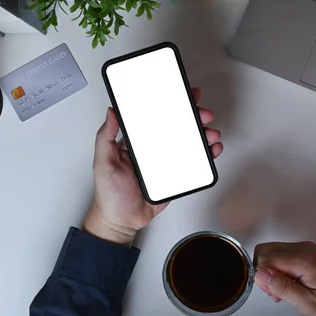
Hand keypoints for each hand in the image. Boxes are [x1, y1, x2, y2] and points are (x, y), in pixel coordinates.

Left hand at [82, 88, 223, 246]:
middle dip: (193, 116)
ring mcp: (167, 162)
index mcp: (137, 142)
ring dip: (203, 134)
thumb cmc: (109, 194)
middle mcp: (154, 149)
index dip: (170, 104)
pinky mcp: (176, 177)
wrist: (121, 221)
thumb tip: (111, 112)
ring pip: (189, 143)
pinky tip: (213, 149)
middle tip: (202, 113)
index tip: (182, 93)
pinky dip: (206, 155)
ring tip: (211, 132)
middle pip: (177, 127)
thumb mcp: (102, 162)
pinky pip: (194, 163)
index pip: (155, 117)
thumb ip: (104, 138)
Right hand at [254, 242, 315, 315]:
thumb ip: (283, 288)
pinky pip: (282, 254)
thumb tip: (260, 274)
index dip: (263, 277)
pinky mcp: (307, 252)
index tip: (274, 294)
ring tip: (285, 291)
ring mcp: (305, 248)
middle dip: (264, 272)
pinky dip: (279, 268)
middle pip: (265, 250)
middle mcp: (302, 248)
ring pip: (272, 251)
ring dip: (271, 271)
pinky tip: (291, 284)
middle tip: (277, 294)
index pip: (265, 258)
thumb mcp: (309, 304)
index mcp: (303, 260)